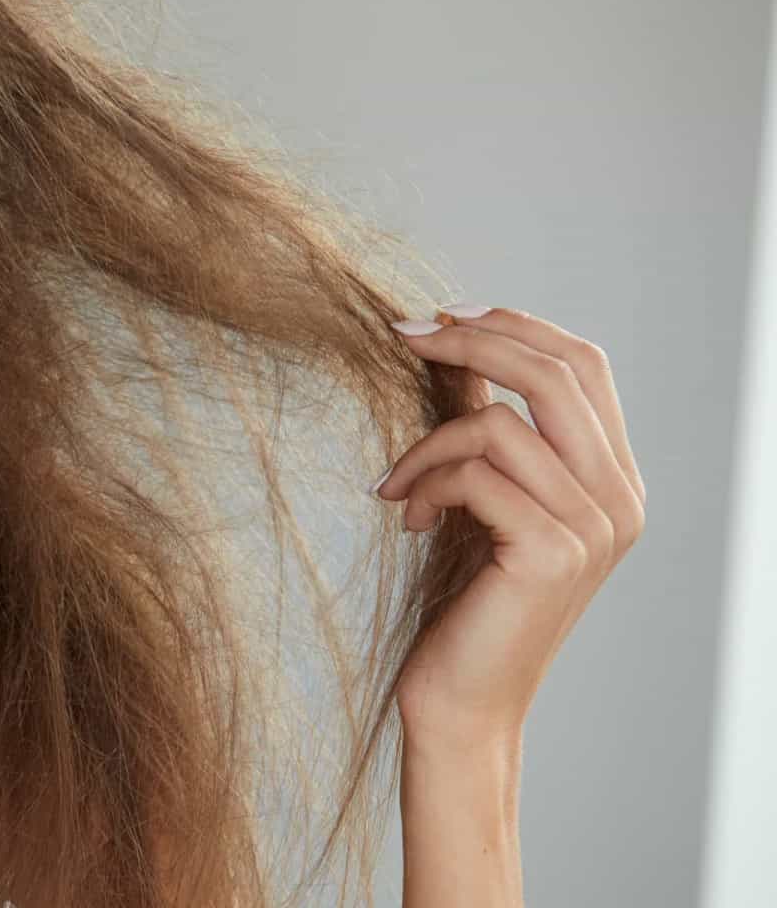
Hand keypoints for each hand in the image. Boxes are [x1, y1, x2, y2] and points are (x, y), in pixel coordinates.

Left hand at [375, 304, 646, 752]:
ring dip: (426, 443)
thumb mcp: (481, 497)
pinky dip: (424, 485)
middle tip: (402, 335)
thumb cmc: (465, 600)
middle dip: (471, 340)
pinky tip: (406, 519)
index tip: (438, 316)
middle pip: (555, 373)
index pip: (582, 365)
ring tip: (396, 485)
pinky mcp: (552, 552)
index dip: (512, 324)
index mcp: (614, 480)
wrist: (462, 700)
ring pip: (499, 424)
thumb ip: (485, 427)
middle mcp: (620, 500)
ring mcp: (594, 528)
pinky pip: (475, 475)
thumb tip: (455, 345)